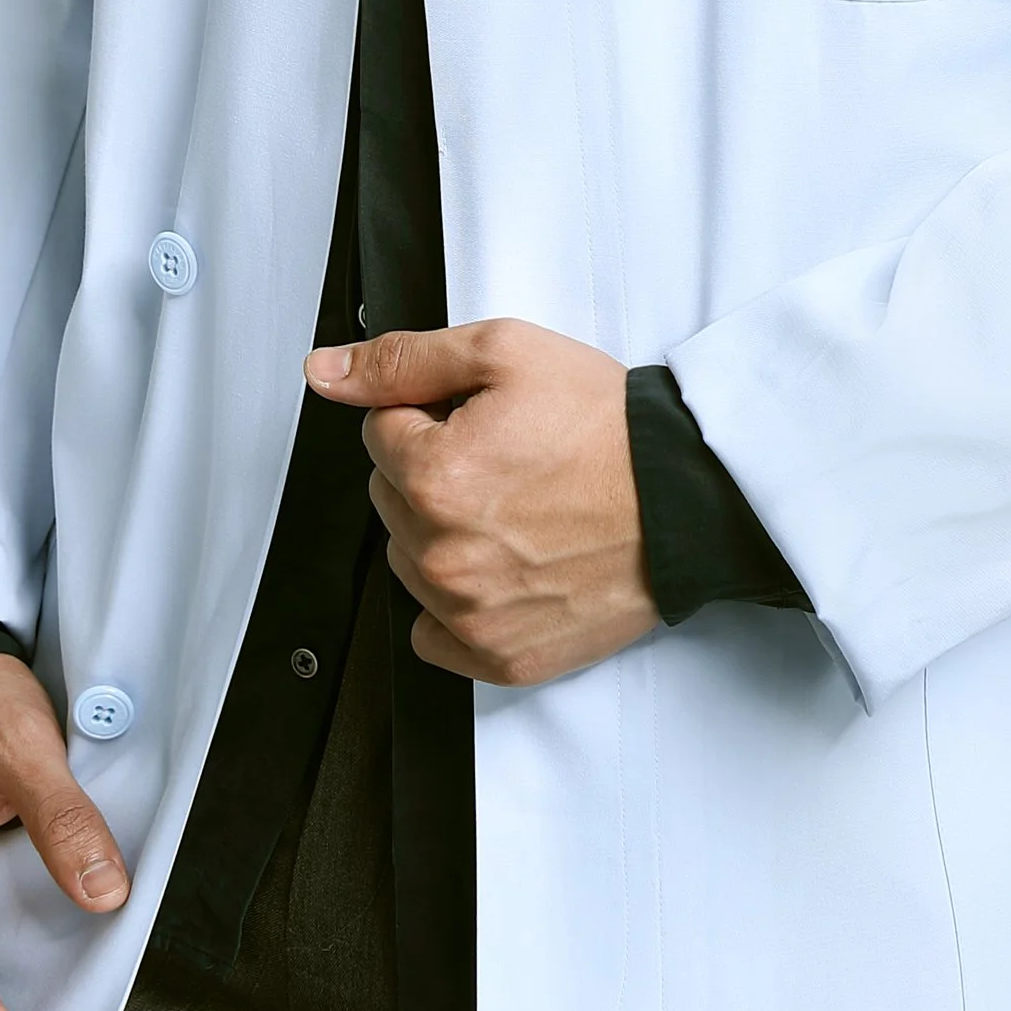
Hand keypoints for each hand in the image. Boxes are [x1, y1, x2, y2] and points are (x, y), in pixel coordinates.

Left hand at [307, 318, 658, 687]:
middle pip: (391, 497)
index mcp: (433, 477)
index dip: (430, 414)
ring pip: (408, 560)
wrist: (685, 500)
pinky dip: (457, 604)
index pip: (381, 432)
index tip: (483, 420)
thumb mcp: (506, 353)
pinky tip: (506, 566)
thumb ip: (403, 360)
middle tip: (507, 460)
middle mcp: (441, 555)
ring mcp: (468, 615)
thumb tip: (326, 371)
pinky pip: (433, 634)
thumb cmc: (608, 430)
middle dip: (433, 471)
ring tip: (517, 510)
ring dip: (443, 532)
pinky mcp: (499, 657)